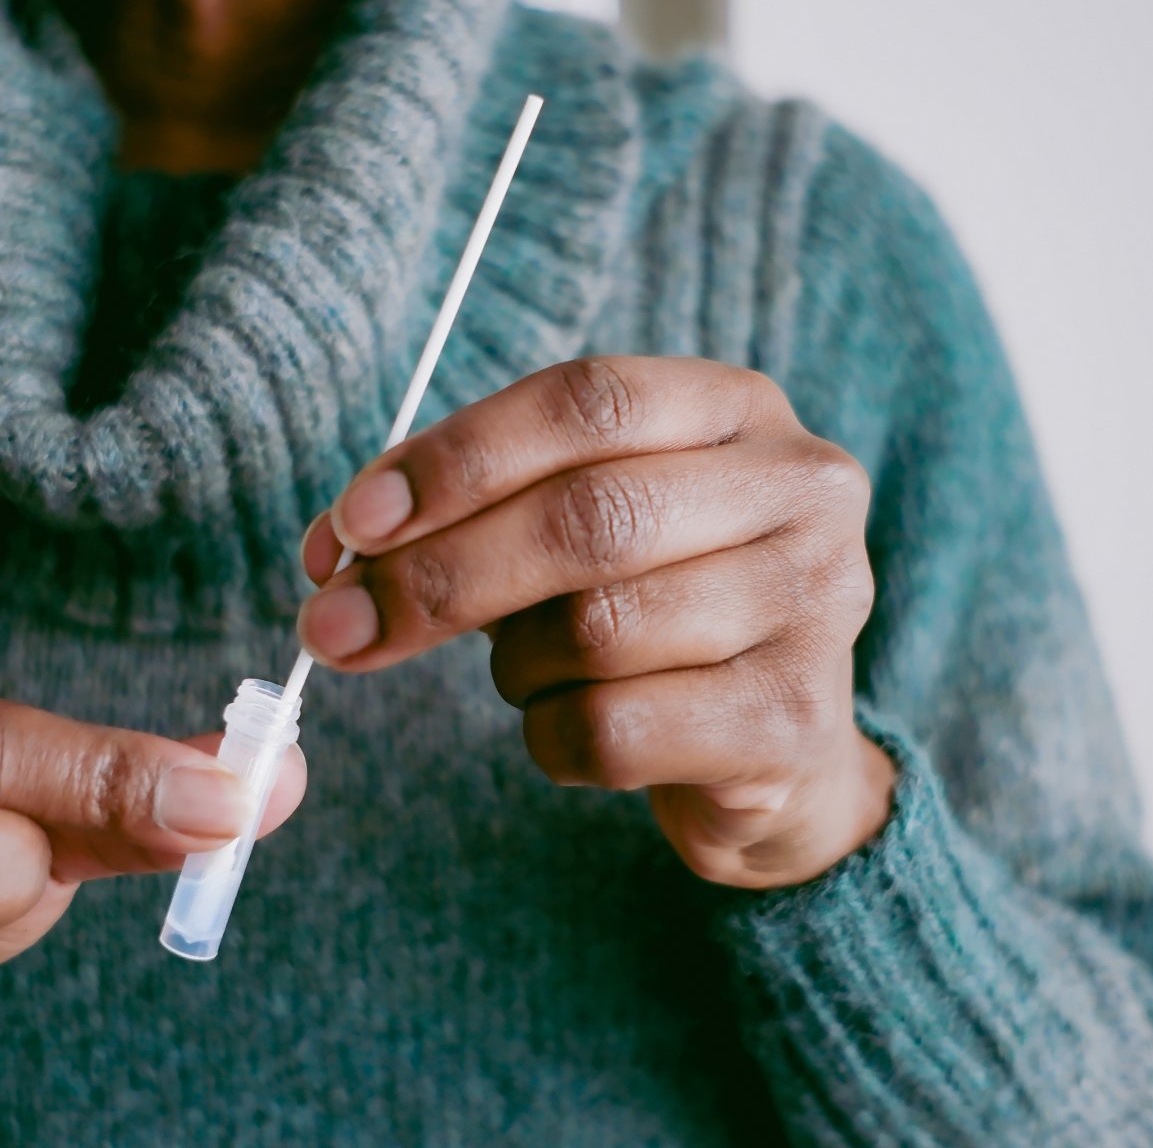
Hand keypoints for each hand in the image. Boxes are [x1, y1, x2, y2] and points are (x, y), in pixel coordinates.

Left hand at [298, 357, 892, 889]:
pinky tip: (567, 732)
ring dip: (516, 665)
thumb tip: (337, 552)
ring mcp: (815, 605)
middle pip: (590, 516)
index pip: (588, 401)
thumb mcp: (570, 529)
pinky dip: (551, 738)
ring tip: (526, 674)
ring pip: (599, 630)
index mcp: (738, 407)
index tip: (355, 522)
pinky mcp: (795, 722)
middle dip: (441, 574)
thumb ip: (463, 514)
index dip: (458, 457)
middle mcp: (800, 490)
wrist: (775, 752)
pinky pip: (616, 730)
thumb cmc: (651, 611)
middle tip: (338, 627)